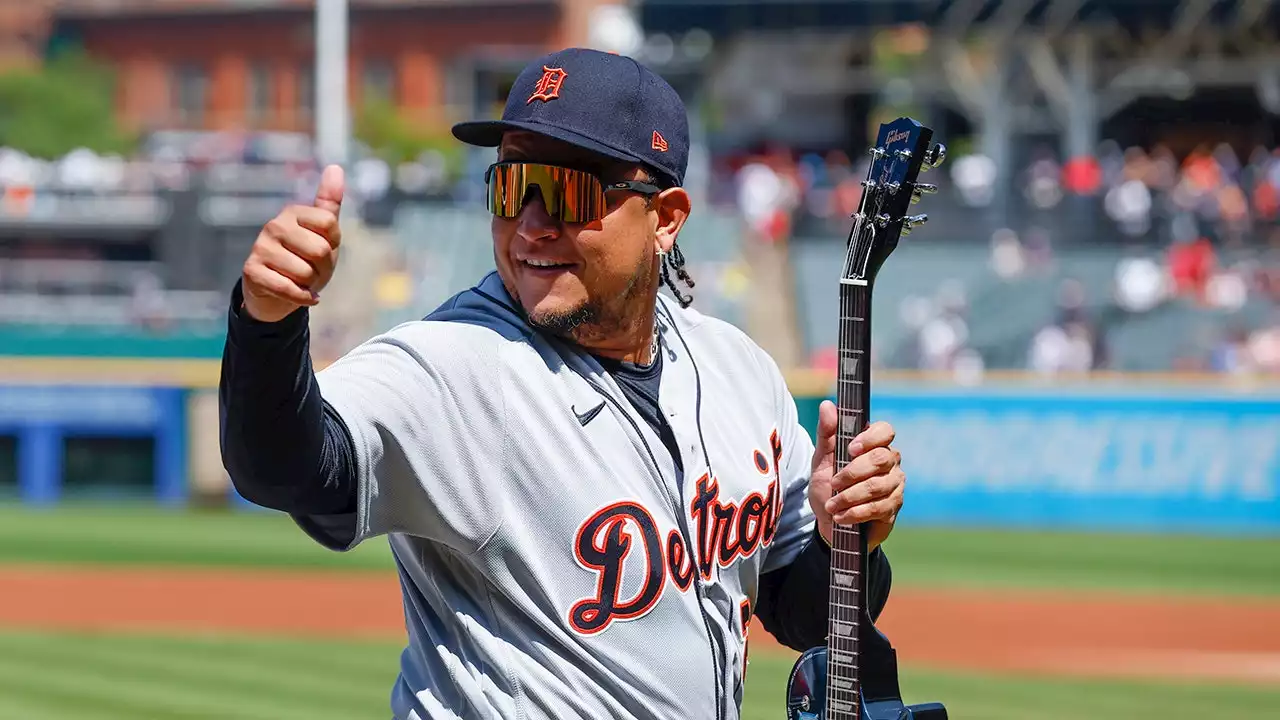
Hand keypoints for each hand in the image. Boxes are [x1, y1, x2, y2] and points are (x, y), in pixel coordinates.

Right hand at [241, 164, 344, 322]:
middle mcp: (274, 225)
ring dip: (310, 284)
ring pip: (305, 272)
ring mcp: (260, 247)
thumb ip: (329, 203)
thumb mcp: (323, 233)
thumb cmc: (304, 259)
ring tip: (299, 281)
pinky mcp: (252, 271)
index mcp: (293, 212)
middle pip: (321, 251)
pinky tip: (301, 296)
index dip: (333, 244)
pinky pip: (289, 288)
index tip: (322, 248)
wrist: (277, 293)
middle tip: (312, 270)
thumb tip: (336, 167)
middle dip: (323, 268)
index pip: (330, 225)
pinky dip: (302, 298)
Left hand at [807, 400, 904, 550]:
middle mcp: (889, 461)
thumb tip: (827, 405)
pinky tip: (841, 517)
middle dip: (852, 472)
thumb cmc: (827, 487)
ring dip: (849, 497)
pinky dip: (855, 513)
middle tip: (833, 483)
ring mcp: (894, 484)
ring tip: (832, 505)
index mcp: (873, 445)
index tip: (850, 449)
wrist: (829, 522)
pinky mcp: (893, 506)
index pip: (885, 430)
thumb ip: (826, 433)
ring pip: (877, 485)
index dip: (870, 438)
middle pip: (880, 458)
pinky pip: (878, 507)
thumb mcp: (821, 460)